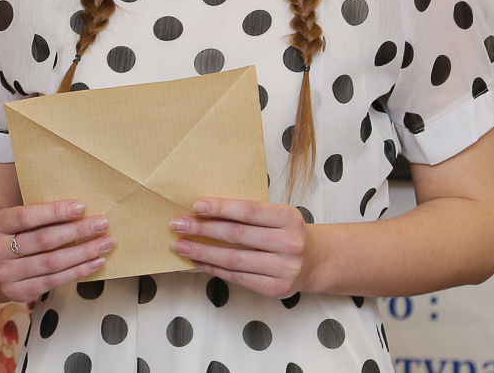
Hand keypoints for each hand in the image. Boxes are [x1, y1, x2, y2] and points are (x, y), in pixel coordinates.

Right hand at [0, 201, 112, 301]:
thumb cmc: (21, 235)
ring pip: (51, 263)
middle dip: (77, 231)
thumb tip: (81, 207)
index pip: (27, 217)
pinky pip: (54, 281)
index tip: (82, 207)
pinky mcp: (18, 292)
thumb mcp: (23, 220)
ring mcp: (5, 274)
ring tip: (105, 243)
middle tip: (102, 224)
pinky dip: (78, 271)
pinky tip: (95, 262)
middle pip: (43, 240)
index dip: (55, 212)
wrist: (2, 265)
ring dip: (83, 252)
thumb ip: (44, 213)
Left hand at [171, 198, 309, 296]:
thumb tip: (204, 210)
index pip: (248, 211)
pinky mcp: (275, 288)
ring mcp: (284, 269)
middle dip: (203, 229)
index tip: (195, 205)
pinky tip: (198, 261)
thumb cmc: (287, 232)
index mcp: (288, 218)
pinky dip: (214, 269)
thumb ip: (249, 213)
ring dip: (202, 252)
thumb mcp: (277, 215)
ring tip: (181, 246)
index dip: (220, 208)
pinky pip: (237, 278)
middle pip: (237, 235)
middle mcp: (289, 244)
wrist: (315, 261)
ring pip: (233, 260)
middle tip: (178, 225)